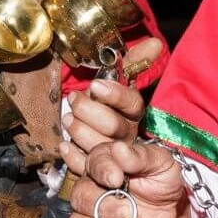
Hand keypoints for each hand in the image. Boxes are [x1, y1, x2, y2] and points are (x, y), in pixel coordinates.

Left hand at [60, 36, 162, 176]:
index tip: (96, 85)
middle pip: (115, 127)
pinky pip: (85, 168)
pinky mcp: (98, 174)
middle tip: (74, 101)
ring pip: (101, 147)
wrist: (101, 149)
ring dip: (81, 132)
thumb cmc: (107, 111)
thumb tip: (154, 43)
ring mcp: (114, 158)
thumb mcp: (118, 87)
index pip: (132, 104)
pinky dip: (72, 157)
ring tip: (68, 120)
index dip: (116, 95)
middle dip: (92, 111)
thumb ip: (134, 63)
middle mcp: (127, 137)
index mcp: (132, 116)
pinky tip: (64, 147)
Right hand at [67, 137, 189, 217]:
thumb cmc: (163, 180)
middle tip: (129, 208)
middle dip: (106, 205)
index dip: (102, 171)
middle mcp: (93, 185)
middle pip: (80, 195)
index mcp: (106, 161)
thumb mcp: (161, 162)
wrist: (171, 209)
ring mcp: (91, 210)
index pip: (92, 162)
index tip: (117, 179)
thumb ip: (141, 156)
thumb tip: (119, 149)